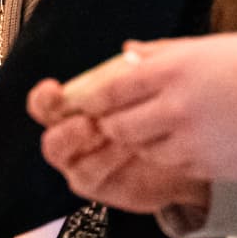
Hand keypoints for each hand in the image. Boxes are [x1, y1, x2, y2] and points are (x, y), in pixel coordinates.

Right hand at [30, 79, 211, 213]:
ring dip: (87, 146)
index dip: (45, 98)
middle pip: (50, 138)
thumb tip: (129, 50)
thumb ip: (142, 68)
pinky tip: (132, 149)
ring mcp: (82, 166)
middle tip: (91, 122)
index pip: (45, 105)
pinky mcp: (99, 187)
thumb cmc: (165, 113)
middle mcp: (71, 139)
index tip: (55, 88)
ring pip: (65, 158)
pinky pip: (90, 177)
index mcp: (73, 110)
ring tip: (117, 135)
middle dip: (66, 130)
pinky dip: (106, 162)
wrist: (191, 152)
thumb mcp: (156, 85)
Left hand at [49, 36, 236, 181]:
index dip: (92, 100)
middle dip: (113, 125)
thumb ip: (162, 54)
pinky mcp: (208, 165)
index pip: (109, 90)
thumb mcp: (208, 47)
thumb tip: (128, 53)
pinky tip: (191, 143)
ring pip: (143, 150)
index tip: (88, 103)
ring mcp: (190, 140)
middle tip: (120, 120)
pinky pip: (173, 165)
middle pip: (118, 127)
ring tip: (162, 129)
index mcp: (170, 71)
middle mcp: (174, 107)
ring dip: (144, 143)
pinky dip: (172, 157)